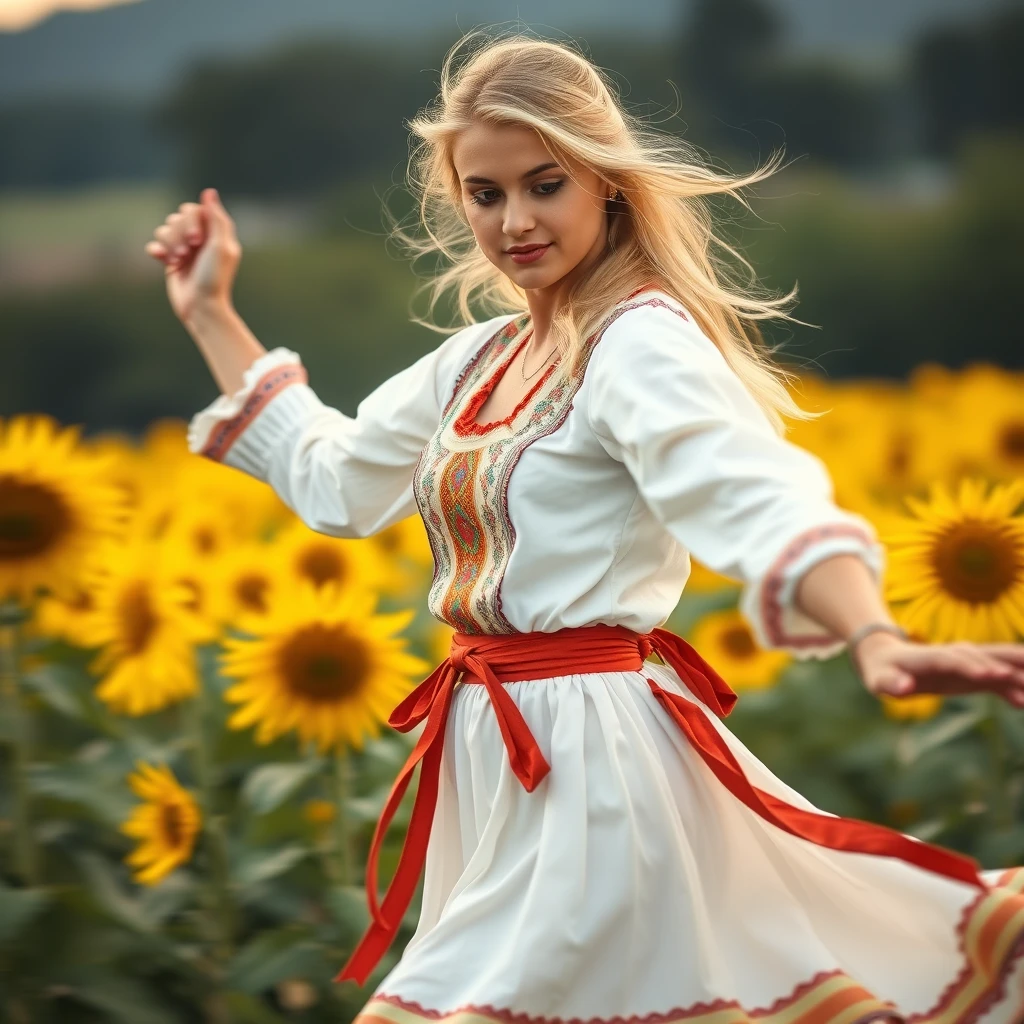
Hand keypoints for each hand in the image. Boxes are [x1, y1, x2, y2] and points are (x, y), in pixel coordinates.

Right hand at [143, 188, 241, 323]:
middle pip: (177, 218)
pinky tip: (163, 260)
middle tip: (188, 251)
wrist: (201, 307)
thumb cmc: (214, 278)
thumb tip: (209, 192)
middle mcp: (200, 240)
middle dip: (179, 232)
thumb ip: (216, 218)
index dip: (191, 220)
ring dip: (169, 243)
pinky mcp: (171, 261)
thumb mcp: (221, 246)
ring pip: (165, 229)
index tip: (197, 239)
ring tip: (179, 260)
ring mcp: (185, 250)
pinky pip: (156, 245)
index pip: (194, 210)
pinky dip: (158, 250)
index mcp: (215, 234)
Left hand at [854, 632, 1023, 706]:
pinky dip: (1011, 688)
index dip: (973, 666)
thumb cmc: (882, 671)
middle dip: (1009, 663)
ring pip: (998, 663)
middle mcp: (954, 656)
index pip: (954, 660)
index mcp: (931, 657)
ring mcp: (966, 664)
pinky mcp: (972, 674)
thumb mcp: (879, 679)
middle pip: (986, 655)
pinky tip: (1022, 703)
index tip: (993, 675)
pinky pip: (997, 681)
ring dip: (1019, 670)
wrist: (889, 659)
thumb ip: (891, 683)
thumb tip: (903, 688)